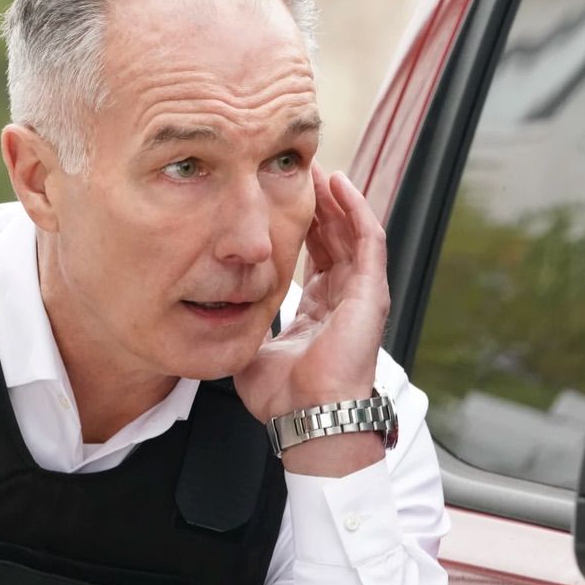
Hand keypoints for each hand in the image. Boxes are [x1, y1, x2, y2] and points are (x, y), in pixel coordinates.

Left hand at [234, 165, 390, 473]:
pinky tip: (339, 184)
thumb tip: (213, 310)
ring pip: (352, 231)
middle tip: (297, 171)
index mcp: (319, 309)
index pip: (315, 255)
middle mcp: (343, 297)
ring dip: (335, 198)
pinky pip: (369, 239)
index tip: (279, 196)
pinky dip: (355, 209)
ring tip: (316, 168)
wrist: (308, 417)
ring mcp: (361, 293)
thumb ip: (242, 324)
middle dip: (317, 203)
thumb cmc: (284, 396)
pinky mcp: (372, 292)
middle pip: (334, 236)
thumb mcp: (253, 348)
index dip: (301, 223)